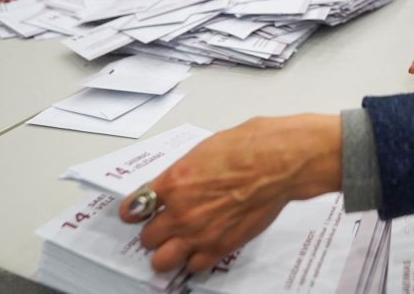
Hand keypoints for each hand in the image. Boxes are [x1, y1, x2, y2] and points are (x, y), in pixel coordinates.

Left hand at [119, 115, 341, 273]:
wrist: (279, 163)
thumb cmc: (249, 147)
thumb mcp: (204, 151)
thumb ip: (183, 173)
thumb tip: (176, 183)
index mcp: (173, 182)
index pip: (134, 207)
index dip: (135, 211)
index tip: (138, 212)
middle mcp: (179, 212)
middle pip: (147, 238)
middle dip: (155, 232)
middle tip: (166, 226)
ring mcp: (199, 233)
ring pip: (162, 261)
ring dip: (169, 253)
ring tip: (179, 244)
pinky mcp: (220, 247)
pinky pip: (193, 266)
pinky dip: (195, 260)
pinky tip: (202, 249)